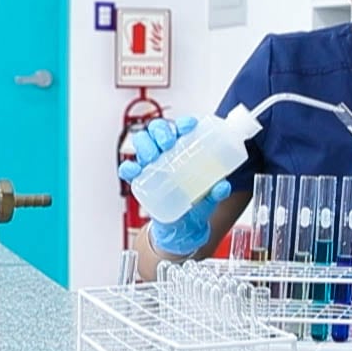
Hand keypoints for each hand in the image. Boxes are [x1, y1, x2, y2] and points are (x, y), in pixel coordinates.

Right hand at [117, 117, 232, 255]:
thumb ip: (217, 192)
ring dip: (145, 144)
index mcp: (185, 150)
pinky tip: (133, 170)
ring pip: (142, 143)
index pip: (182, 128)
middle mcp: (166, 152)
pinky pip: (129, 169)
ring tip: (152, 156)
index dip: (183, 123)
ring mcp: (152, 164)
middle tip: (168, 143)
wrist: (181, 227)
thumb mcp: (209, 197)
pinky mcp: (140, 179)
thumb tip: (223, 186)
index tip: (189, 127)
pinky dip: (128, 167)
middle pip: (158, 129)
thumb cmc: (195, 203)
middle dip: (161, 131)